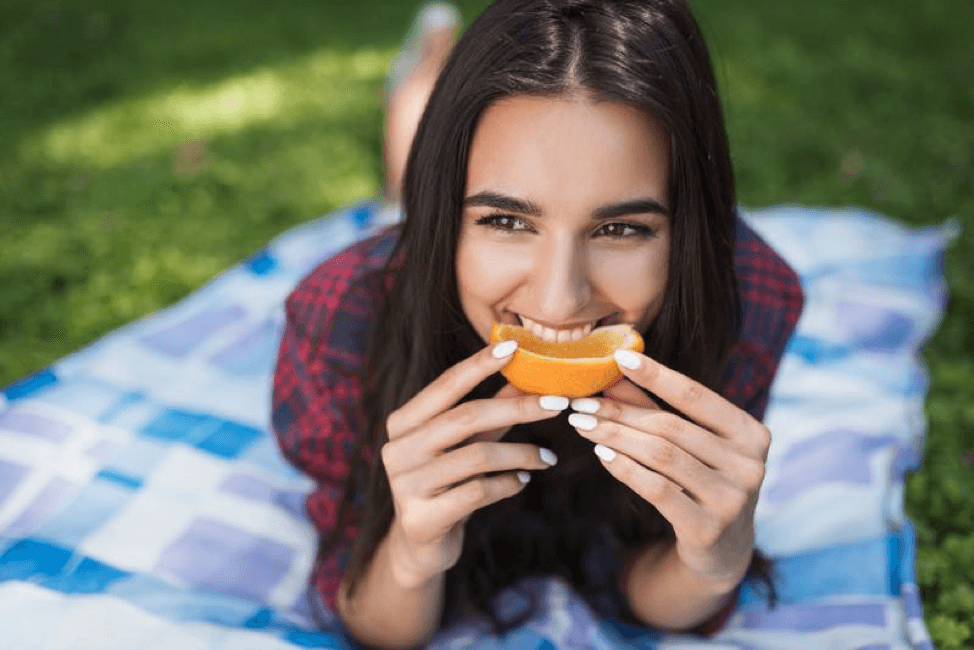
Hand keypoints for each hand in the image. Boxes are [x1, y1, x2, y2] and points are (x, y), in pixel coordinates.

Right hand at [381, 342, 564, 587]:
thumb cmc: (447, 480)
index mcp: (403, 422)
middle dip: (519, 407)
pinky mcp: (422, 518)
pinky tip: (524, 480)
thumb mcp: (467, 441)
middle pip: (467, 417)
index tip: (513, 346)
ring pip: (477, 457)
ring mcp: (406, 485)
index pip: (445, 385)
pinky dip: (508, 484)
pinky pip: (478, 492)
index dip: (479, 365)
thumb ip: (491, 408)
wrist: (419, 543)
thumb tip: (526, 371)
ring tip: (548, 457)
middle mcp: (398, 449)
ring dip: (522, 453)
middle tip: (559, 403)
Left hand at [569, 352, 769, 588]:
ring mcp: (732, 499)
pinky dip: (624, 468)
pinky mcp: (707, 529)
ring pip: (660, 456)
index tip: (618, 357)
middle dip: (619, 412)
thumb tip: (615, 369)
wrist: (721, 548)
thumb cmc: (701, 481)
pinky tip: (600, 454)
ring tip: (582, 424)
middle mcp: (749, 465)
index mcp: (751, 434)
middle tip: (581, 402)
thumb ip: (655, 407)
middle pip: (670, 428)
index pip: (696, 396)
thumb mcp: (687, 442)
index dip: (656, 375)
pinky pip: (656, 489)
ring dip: (614, 436)